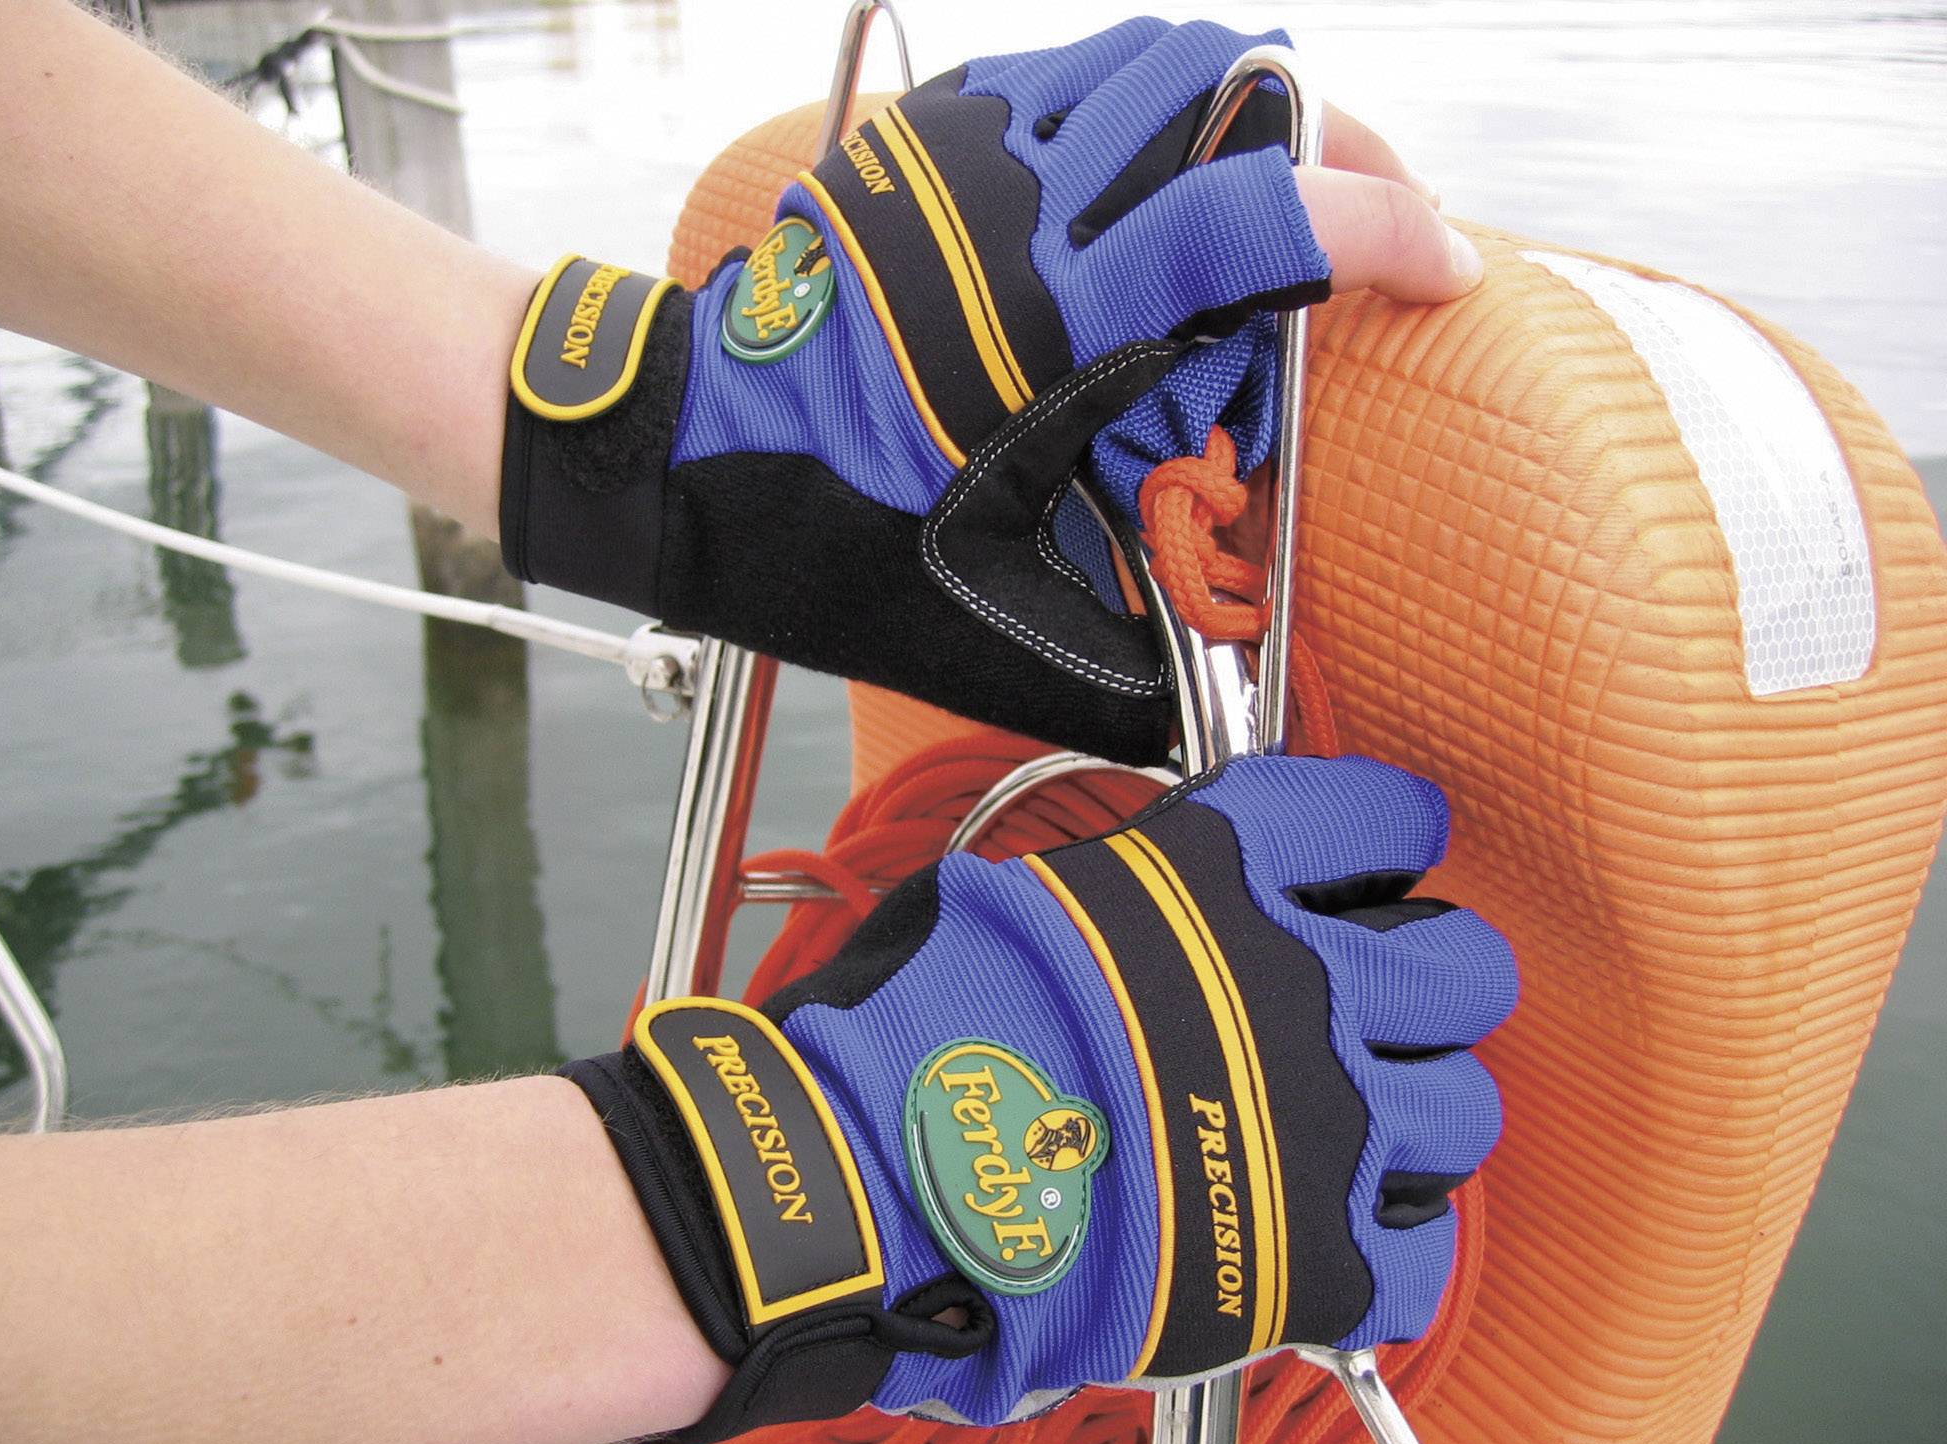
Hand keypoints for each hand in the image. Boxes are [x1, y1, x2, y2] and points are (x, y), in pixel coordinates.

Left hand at [501, 20, 1473, 766]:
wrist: (671, 459)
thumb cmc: (817, 545)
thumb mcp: (983, 627)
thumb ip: (1125, 664)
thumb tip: (1228, 707)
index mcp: (1045, 328)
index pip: (1254, 216)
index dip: (1381, 223)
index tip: (1444, 266)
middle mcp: (1013, 210)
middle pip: (1226, 81)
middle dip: (1333, 136)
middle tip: (1363, 215)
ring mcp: (961, 155)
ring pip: (1154, 53)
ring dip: (1242, 112)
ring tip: (1269, 198)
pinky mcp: (923, 141)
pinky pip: (1074, 75)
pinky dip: (1146, 111)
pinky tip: (1149, 198)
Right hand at [564, 754, 1513, 1442]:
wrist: (872, 1185)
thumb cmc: (917, 1036)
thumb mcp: (1017, 892)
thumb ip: (1132, 881)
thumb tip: (1172, 890)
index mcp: (1225, 875)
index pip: (1389, 819)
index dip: (1389, 844)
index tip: (1373, 872)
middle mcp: (1302, 986)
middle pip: (1469, 968)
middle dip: (1431, 985)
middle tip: (1369, 1012)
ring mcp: (1325, 1126)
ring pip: (1463, 1112)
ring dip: (1410, 1119)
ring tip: (1335, 1136)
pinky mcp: (1317, 1261)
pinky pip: (1424, 1255)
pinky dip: (1385, 1250)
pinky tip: (1322, 1235)